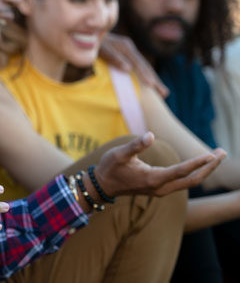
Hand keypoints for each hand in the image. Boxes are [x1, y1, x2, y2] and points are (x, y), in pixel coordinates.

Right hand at [94, 132, 225, 197]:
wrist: (102, 185)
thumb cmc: (109, 167)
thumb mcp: (119, 153)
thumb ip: (135, 145)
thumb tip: (151, 135)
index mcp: (152, 179)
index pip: (181, 171)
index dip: (197, 162)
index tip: (212, 154)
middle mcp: (160, 188)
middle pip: (193, 180)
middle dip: (209, 167)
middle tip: (223, 152)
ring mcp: (161, 190)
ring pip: (190, 182)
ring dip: (204, 170)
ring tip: (216, 156)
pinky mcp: (160, 188)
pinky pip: (183, 182)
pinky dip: (195, 173)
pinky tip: (200, 164)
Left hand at [99, 33, 168, 97]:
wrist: (87, 32)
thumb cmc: (93, 43)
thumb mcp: (102, 49)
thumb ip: (114, 58)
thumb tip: (129, 69)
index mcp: (125, 47)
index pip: (139, 63)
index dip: (145, 75)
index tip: (152, 86)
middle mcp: (129, 48)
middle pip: (145, 65)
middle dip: (154, 79)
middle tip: (164, 93)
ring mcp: (128, 51)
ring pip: (143, 67)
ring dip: (152, 79)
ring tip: (163, 93)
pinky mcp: (125, 55)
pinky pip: (138, 67)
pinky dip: (144, 76)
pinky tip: (149, 85)